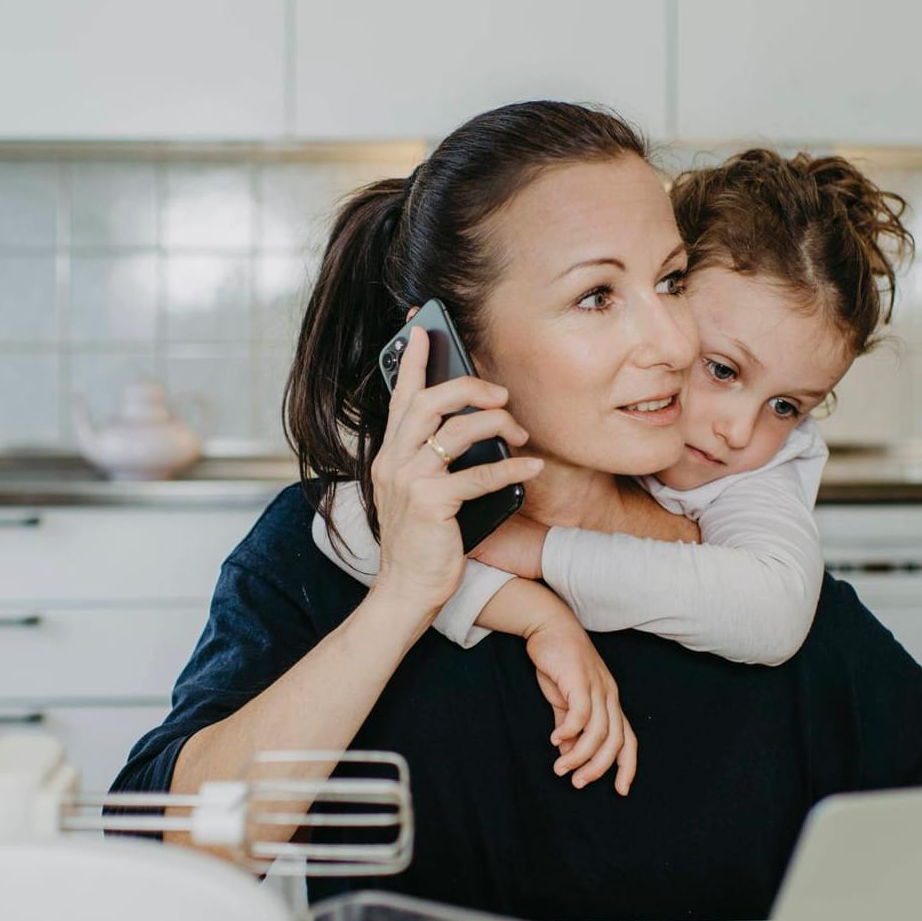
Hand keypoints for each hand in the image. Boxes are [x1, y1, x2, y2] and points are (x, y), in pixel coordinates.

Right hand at [368, 327, 543, 614]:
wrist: (405, 591)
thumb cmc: (420, 543)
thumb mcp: (416, 495)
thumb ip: (430, 462)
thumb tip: (468, 433)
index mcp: (389, 455)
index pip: (400, 398)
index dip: (412, 361)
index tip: (423, 329)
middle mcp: (394, 462)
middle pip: (430, 402)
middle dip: (470, 388)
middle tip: (500, 394)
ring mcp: (410, 481)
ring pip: (456, 431)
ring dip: (496, 424)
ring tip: (521, 433)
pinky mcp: (433, 504)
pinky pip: (478, 475)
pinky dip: (511, 468)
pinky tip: (531, 468)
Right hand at [523, 610, 636, 794]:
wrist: (549, 626)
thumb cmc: (559, 663)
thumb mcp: (564, 699)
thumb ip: (567, 725)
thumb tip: (567, 751)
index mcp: (610, 702)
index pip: (628, 740)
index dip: (627, 766)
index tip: (620, 791)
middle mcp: (609, 696)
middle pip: (614, 742)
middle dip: (598, 768)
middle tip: (577, 782)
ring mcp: (598, 687)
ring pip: (598, 732)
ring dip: (580, 755)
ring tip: (561, 767)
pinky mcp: (580, 680)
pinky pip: (580, 714)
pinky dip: (569, 731)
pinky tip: (554, 740)